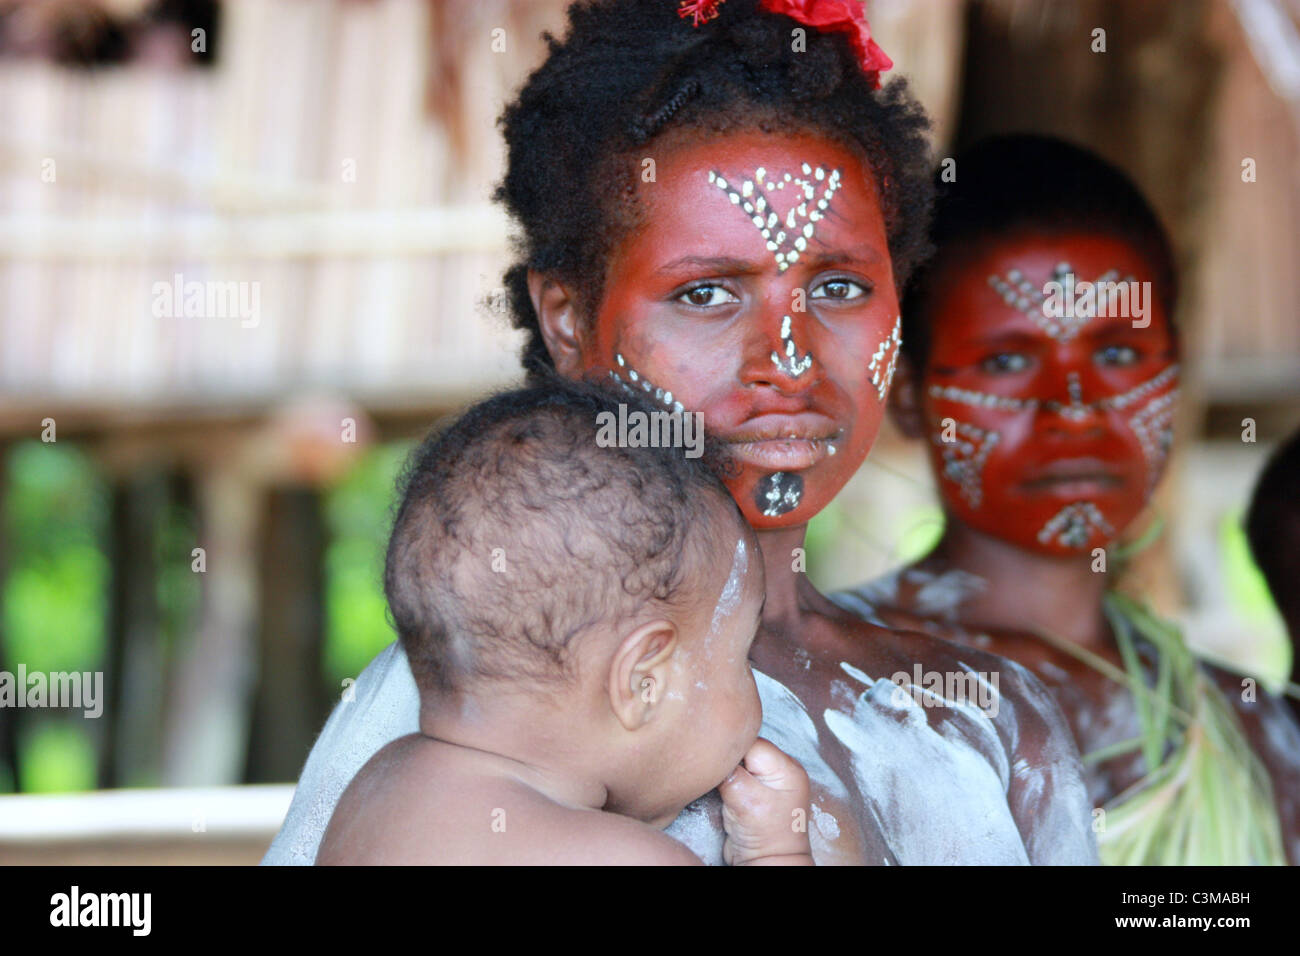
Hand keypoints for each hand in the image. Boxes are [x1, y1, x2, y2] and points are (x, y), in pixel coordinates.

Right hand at [719, 738, 813, 864]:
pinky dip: (728, 780)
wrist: (768, 863)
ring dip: (727, 772)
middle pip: (745, 750)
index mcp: (787, 767)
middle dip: (729, 761)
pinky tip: (724, 790)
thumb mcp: (745, 801)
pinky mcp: (755, 791)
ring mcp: (768, 781)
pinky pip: (737, 775)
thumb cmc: (766, 838)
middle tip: (720, 776)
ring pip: (739, 763)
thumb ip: (730, 773)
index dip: (732, 752)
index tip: (717, 762)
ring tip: (725, 787)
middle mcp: (780, 770)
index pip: (752, 743)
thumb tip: (713, 754)